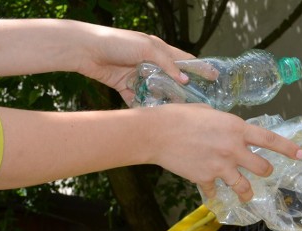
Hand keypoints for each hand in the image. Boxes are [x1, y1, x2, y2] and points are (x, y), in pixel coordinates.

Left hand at [77, 25, 193, 105]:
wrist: (86, 50)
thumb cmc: (117, 43)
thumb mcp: (146, 48)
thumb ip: (167, 63)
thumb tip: (184, 80)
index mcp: (158, 50)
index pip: (184, 60)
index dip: (200, 69)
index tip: (215, 78)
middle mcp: (150, 63)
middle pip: (172, 80)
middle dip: (183, 92)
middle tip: (197, 105)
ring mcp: (138, 75)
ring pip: (157, 92)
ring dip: (163, 102)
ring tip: (175, 114)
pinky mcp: (126, 86)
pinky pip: (138, 100)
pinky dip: (143, 107)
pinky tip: (151, 116)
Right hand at [144, 105, 301, 200]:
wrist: (158, 132)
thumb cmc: (181, 116)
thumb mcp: (210, 113)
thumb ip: (226, 125)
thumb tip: (231, 131)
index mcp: (237, 129)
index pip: (269, 140)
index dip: (287, 148)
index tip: (301, 155)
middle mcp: (233, 149)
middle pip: (262, 167)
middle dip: (265, 170)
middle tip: (263, 171)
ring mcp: (221, 166)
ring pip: (244, 187)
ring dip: (247, 192)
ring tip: (247, 195)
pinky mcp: (206, 178)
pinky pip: (215, 190)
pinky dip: (213, 193)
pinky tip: (211, 194)